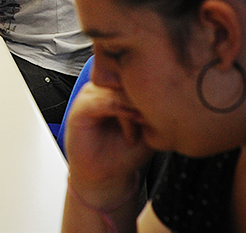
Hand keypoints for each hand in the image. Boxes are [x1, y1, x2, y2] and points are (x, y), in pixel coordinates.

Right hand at [64, 82, 153, 206]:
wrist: (107, 175)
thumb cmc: (126, 153)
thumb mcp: (148, 127)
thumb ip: (151, 107)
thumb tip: (164, 92)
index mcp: (118, 88)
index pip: (136, 71)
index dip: (152, 86)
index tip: (166, 106)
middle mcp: (103, 89)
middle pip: (125, 76)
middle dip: (143, 96)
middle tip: (153, 118)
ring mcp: (90, 96)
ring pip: (116, 88)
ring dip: (132, 108)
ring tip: (140, 128)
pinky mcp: (80, 109)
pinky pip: (101, 101)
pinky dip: (120, 113)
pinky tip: (130, 129)